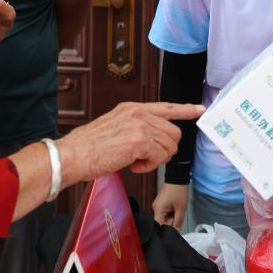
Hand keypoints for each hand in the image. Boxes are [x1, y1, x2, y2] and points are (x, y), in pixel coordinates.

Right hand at [58, 102, 204, 183]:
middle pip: (173, 133)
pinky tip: (133, 165)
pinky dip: (149, 166)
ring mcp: (140, 126)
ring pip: (169, 147)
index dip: (185, 109)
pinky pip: (160, 157)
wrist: (73, 155)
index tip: (199, 109)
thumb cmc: (89, 147)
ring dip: (155, 160)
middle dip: (164, 150)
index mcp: (132, 108)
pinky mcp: (139, 141)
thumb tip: (153, 141)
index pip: (166, 106)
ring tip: (134, 160)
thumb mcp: (115, 127)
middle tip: (145, 157)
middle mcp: (138, 113)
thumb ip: (136, 128)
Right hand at [152, 183, 188, 228]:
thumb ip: (179, 222)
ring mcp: (158, 205)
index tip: (173, 229)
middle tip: (177, 215)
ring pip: (164, 218)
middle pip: (162, 222)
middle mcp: (155, 207)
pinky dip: (171, 212)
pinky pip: (165, 212)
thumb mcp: (181, 208)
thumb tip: (177, 231)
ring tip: (177, 209)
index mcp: (158, 209)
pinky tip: (175, 207)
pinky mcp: (160, 203)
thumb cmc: (178, 189)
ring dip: (172, 216)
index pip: (159, 226)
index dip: (167, 229)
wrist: (177, 178)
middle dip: (171, 221)